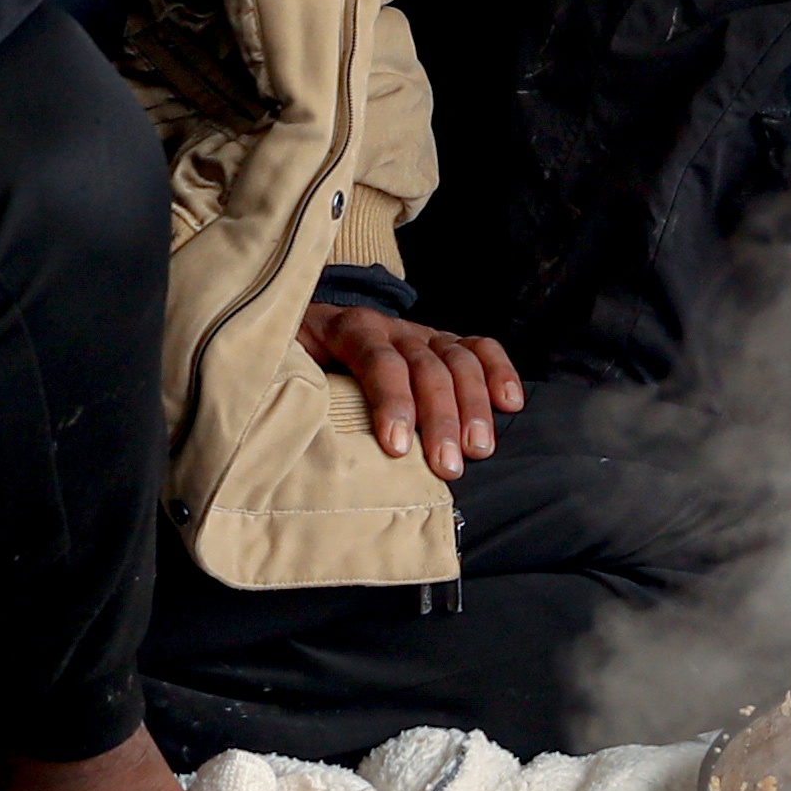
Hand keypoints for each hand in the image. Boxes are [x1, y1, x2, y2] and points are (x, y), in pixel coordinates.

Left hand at [299, 302, 520, 475]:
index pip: (377, 358)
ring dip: (473, 407)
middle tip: (447, 466)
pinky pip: (478, 350)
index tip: (396, 446)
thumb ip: (288, 390)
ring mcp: (420, 335)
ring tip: (478, 450)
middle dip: (440, 417)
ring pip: (456, 361)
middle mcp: (390, 329)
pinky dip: (498, 372)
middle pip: (425, 366)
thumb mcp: (280, 368)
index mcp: (345, 330)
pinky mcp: (441, 345)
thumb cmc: (295, 359)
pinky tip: (510, 403)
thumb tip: (289, 428)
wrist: (309, 323)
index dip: (390, 400)